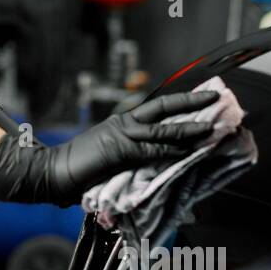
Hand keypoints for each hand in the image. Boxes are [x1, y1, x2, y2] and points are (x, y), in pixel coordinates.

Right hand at [0, 89, 221, 206]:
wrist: (53, 172)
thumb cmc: (80, 170)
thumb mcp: (111, 158)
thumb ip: (135, 157)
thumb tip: (161, 162)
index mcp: (122, 123)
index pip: (157, 109)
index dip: (180, 103)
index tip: (201, 99)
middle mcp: (124, 123)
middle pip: (165, 107)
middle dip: (192, 102)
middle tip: (217, 97)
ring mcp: (123, 135)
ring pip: (165, 129)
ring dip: (192, 128)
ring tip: (214, 126)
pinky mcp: (121, 151)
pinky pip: (155, 149)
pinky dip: (175, 148)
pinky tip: (192, 147)